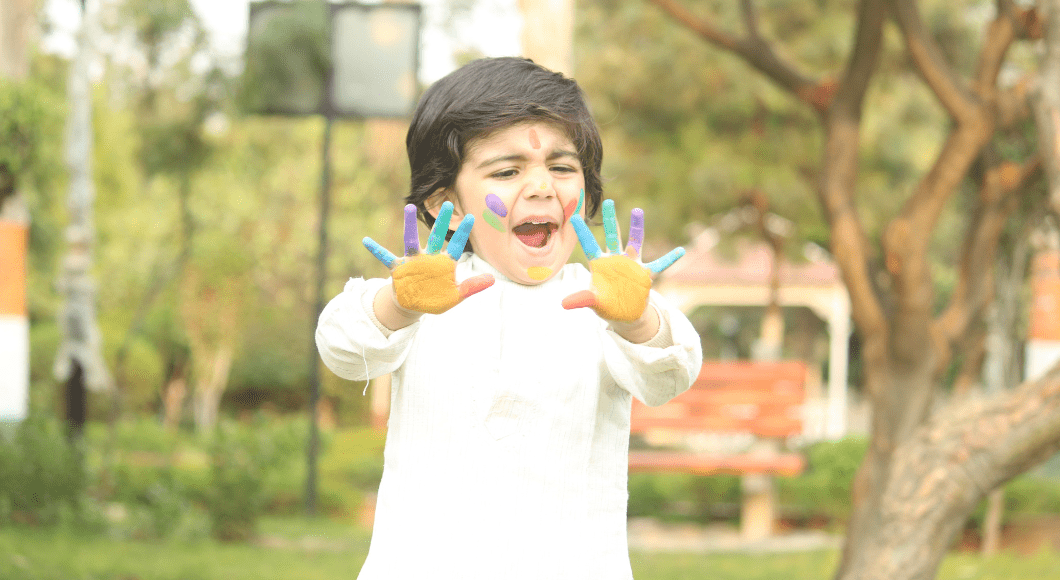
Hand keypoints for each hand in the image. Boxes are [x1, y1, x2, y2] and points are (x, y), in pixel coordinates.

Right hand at [363, 203, 493, 314]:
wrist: (414, 306)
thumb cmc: (435, 298)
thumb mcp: (456, 295)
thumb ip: (472, 287)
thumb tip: (493, 279)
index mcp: (444, 263)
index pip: (456, 246)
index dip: (462, 233)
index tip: (471, 217)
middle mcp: (428, 257)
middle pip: (436, 236)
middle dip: (441, 221)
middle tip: (447, 203)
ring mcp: (412, 261)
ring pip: (411, 240)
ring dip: (410, 225)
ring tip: (410, 207)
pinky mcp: (398, 268)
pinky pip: (385, 257)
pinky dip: (376, 250)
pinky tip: (366, 240)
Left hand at [562, 200, 683, 322]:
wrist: (624, 313)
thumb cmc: (606, 304)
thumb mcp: (593, 301)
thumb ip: (582, 299)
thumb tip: (563, 304)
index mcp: (600, 264)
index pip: (589, 245)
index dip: (583, 232)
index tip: (574, 217)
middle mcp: (615, 259)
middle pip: (612, 236)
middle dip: (610, 220)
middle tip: (608, 201)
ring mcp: (632, 264)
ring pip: (635, 242)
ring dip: (636, 228)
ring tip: (636, 210)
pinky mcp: (645, 274)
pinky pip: (660, 264)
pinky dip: (670, 259)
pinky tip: (681, 251)